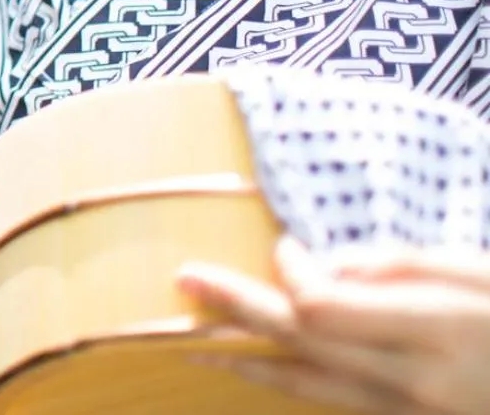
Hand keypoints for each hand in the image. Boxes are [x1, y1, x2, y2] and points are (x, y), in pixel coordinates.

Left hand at [178, 238, 489, 414]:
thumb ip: (388, 267)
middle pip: (302, 343)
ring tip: (187, 337)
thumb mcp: (469, 270)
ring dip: (242, 357)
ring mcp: (409, 414)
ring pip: (306, 384)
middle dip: (236, 309)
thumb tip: (314, 266)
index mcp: (435, 332)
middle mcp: (414, 383)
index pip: (323, 307)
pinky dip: (282, 380)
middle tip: (183, 280)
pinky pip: (330, 401)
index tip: (283, 245)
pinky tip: (246, 365)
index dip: (291, 274)